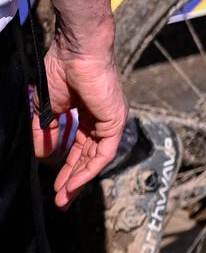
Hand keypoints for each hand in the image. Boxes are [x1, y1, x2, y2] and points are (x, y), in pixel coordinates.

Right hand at [34, 38, 127, 208]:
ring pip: (97, 158)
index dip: (67, 167)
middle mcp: (101, 119)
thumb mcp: (47, 109)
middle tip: (61, 200)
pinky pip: (105, 152)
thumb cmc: (61, 71)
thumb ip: (46, 132)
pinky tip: (76, 182)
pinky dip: (90, 168)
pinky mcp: (116, 120)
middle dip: (74, 179)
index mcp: (86, 114)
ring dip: (80, 178)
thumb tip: (44, 155)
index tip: (55, 186)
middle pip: (89, 156)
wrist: (76, 52)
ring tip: (64, 197)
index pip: (79, 147)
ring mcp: (111, 120)